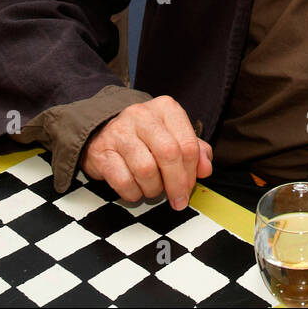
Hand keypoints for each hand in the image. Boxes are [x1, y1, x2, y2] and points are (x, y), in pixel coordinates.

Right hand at [81, 96, 212, 209]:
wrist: (102, 131)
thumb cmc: (145, 137)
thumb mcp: (173, 136)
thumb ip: (195, 151)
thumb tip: (206, 169)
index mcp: (166, 109)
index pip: (188, 144)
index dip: (192, 172)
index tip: (189, 188)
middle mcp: (142, 115)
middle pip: (169, 154)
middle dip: (177, 183)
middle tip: (178, 200)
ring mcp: (119, 132)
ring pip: (146, 170)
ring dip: (153, 189)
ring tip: (153, 189)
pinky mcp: (102, 151)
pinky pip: (123, 181)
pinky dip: (133, 193)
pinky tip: (135, 190)